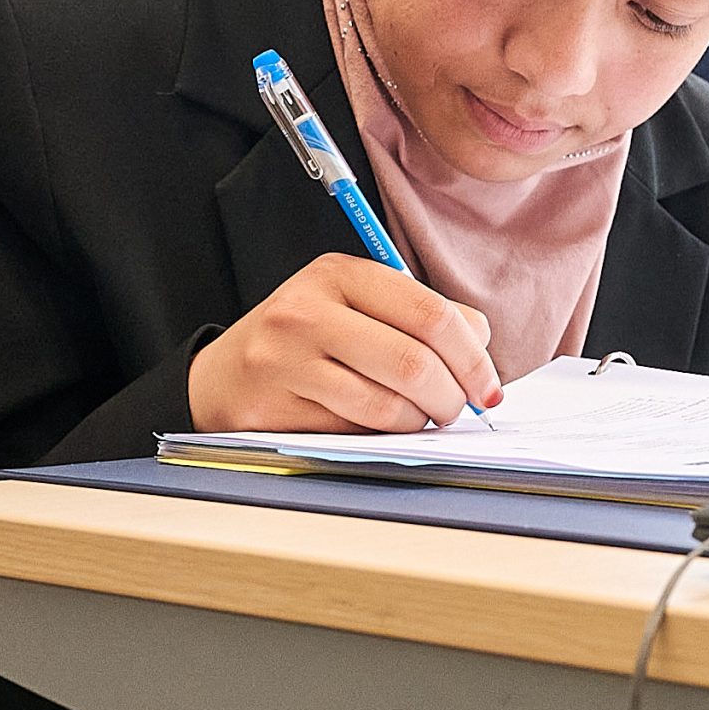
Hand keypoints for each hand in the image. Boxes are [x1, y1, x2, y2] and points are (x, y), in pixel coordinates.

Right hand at [188, 253, 500, 433]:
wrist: (221, 376)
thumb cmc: (305, 340)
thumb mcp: (355, 306)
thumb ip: (418, 316)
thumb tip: (480, 346)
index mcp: (339, 273)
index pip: (431, 313)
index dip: (473, 356)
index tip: (487, 384)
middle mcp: (307, 310)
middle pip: (414, 362)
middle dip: (452, 396)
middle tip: (458, 409)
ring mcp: (284, 359)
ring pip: (387, 405)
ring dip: (418, 421)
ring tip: (419, 416)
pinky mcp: (271, 407)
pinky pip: (353, 432)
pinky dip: (382, 436)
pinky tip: (380, 427)